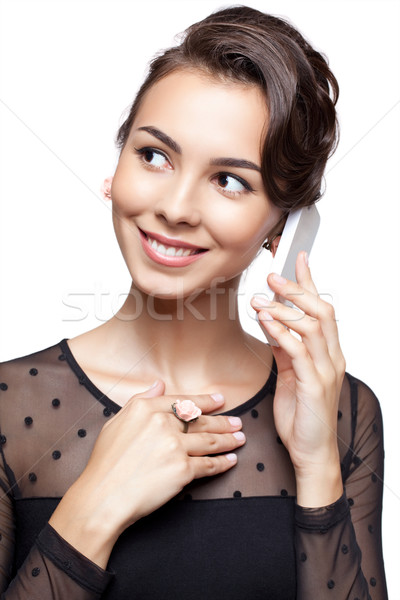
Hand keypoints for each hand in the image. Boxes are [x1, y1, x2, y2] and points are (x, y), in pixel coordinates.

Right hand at [49, 381, 244, 565]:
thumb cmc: (105, 462)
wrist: (102, 496)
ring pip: (210, 440)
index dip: (205, 401)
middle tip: (237, 422)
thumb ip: (140, 400)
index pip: (184, 402)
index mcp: (146, 408)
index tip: (220, 400)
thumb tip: (159, 384)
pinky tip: (230, 460)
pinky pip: (209, 464)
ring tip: (240, 438)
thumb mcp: (116, 422)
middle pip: (201, 420)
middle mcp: (163, 423)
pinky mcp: (183, 470)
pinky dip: (223, 463)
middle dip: (223, 421)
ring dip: (229, 439)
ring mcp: (175, 446)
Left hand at [251, 251, 345, 505]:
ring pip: (311, 326)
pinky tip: (265, 321)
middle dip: (296, 289)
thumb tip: (272, 322)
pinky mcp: (314, 385)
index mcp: (327, 353)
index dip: (310, 282)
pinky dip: (281, 331)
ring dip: (283, 308)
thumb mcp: (291, 375)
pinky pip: (298, 350)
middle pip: (321, 311)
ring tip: (259, 300)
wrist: (311, 452)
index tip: (298, 259)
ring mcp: (325, 370)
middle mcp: (331, 357)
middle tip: (272, 277)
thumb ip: (285, 349)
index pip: (321, 309)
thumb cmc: (302, 416)